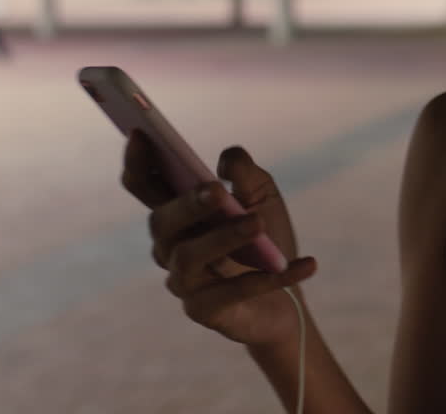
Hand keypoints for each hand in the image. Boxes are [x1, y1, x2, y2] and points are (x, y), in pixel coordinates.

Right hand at [121, 132, 316, 347]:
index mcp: (180, 213)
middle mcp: (172, 246)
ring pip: (189, 257)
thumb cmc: (266, 243)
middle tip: (217, 190)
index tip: (142, 135)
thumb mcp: (264, 199)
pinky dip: (270, 278)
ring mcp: (185, 281)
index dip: (138, 162)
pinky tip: (306, 264)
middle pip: (162, 223)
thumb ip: (247, 174)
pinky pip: (234, 292)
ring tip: (258, 223)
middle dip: (187, 205)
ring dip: (224, 237)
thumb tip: (227, 160)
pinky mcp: (205, 311)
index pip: (145, 187)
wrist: (286, 300)